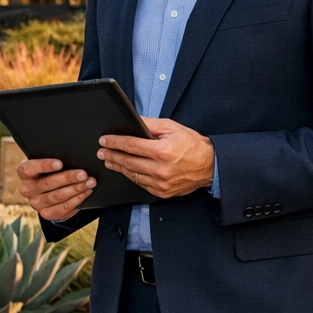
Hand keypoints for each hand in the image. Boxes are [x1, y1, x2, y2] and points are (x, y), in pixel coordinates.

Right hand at [17, 157, 96, 221]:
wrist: (48, 189)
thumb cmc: (49, 170)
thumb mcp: (47, 162)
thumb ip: (55, 159)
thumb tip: (73, 157)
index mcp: (24, 173)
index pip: (29, 169)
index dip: (44, 166)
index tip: (60, 163)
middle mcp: (26, 189)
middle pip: (48, 183)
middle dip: (68, 178)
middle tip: (83, 174)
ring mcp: (35, 203)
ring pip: (57, 196)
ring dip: (76, 189)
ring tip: (89, 182)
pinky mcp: (46, 213)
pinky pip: (63, 208)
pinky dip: (77, 200)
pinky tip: (85, 193)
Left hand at [97, 117, 214, 198]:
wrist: (211, 166)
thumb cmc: (192, 145)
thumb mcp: (172, 127)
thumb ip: (149, 124)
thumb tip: (131, 120)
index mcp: (163, 151)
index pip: (131, 145)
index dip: (114, 142)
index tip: (104, 140)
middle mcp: (161, 169)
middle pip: (128, 162)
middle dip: (111, 155)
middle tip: (101, 152)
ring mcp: (162, 183)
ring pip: (132, 175)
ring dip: (118, 167)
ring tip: (108, 161)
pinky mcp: (163, 192)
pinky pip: (141, 184)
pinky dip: (131, 176)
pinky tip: (125, 170)